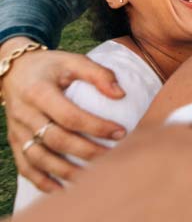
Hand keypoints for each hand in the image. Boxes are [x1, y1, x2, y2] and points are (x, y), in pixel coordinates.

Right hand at [1, 37, 125, 191]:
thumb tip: (121, 94)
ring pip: (40, 158)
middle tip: (113, 157)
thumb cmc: (50, 66)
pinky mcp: (15, 141)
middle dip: (86, 151)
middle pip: (56, 140)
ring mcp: (17, 130)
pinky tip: (62, 189)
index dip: (96, 126)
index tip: (120, 132)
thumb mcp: (72, 60)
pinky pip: (25, 166)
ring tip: (94, 177)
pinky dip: (42, 181)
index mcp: (39, 92)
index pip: (69, 115)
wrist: (14, 70)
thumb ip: (98, 74)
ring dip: (66, 171)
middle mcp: (25, 114)